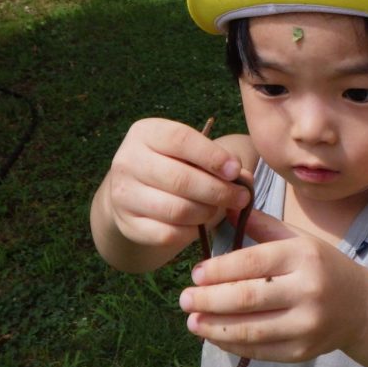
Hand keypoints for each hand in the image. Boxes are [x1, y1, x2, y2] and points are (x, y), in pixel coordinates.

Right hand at [102, 118, 250, 250]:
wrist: (135, 191)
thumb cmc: (174, 165)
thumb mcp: (192, 152)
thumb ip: (220, 160)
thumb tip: (243, 178)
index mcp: (146, 133)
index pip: (181, 139)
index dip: (212, 156)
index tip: (235, 171)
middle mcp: (128, 160)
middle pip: (181, 179)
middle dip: (218, 191)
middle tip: (241, 198)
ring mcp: (124, 194)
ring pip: (176, 210)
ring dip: (207, 213)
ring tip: (218, 209)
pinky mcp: (128, 224)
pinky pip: (168, 234)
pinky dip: (190, 232)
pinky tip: (199, 224)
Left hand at [179, 209, 367, 362]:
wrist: (361, 306)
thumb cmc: (320, 265)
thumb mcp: (296, 238)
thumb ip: (261, 225)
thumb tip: (222, 205)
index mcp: (304, 255)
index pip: (251, 263)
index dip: (218, 270)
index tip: (195, 274)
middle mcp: (309, 289)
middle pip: (247, 297)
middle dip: (208, 300)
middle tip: (184, 299)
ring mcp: (307, 324)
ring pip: (250, 329)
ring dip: (214, 327)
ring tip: (192, 321)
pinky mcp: (303, 351)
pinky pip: (259, 350)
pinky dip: (232, 343)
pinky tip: (214, 335)